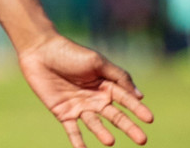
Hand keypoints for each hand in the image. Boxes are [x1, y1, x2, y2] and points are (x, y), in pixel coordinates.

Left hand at [18, 33, 153, 146]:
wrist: (39, 50)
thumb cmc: (70, 52)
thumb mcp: (97, 61)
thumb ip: (118, 76)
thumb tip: (140, 96)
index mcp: (106, 85)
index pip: (126, 100)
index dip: (138, 109)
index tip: (149, 119)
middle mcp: (96, 99)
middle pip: (115, 116)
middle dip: (128, 127)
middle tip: (142, 140)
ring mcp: (80, 107)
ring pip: (95, 124)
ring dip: (102, 133)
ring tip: (109, 141)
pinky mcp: (64, 113)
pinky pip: (72, 130)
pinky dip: (78, 141)